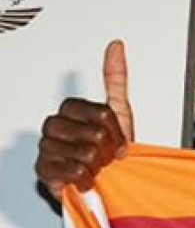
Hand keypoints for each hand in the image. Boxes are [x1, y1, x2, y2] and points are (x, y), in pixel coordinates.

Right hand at [36, 40, 134, 198]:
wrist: (104, 180)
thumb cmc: (108, 149)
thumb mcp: (118, 110)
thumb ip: (116, 77)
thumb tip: (116, 46)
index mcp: (70, 110)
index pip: (102, 113)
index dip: (116, 130)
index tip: (116, 138)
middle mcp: (54, 126)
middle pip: (96, 133)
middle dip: (109, 149)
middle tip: (105, 155)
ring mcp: (47, 148)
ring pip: (87, 153)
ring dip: (100, 165)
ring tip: (96, 167)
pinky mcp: (44, 171)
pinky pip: (74, 172)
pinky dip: (88, 179)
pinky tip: (86, 178)